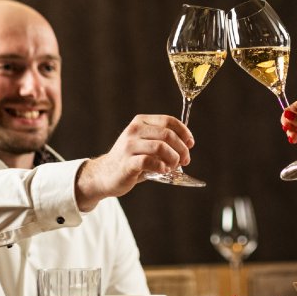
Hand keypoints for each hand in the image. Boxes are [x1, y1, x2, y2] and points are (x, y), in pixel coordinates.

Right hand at [74, 114, 194, 210]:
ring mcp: (129, 146)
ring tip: (173, 166)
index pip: (168, 120)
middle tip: (185, 160)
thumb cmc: (131, 160)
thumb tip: (187, 144)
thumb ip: (162, 141)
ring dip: (173, 158)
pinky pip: (149, 161)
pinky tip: (163, 170)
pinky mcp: (127, 162)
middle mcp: (134, 130)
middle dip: (182, 148)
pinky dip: (161, 166)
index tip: (191, 143)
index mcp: (140, 122)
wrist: (105, 174)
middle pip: (167, 134)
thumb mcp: (145, 144)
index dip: (184, 132)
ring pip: (160, 147)